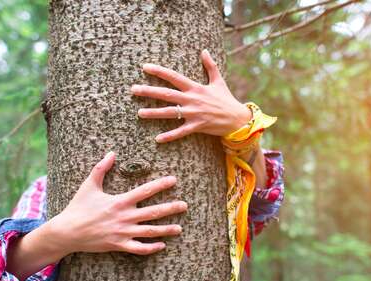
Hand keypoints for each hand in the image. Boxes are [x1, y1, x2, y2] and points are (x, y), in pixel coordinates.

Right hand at [49, 151, 186, 255]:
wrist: (67, 231)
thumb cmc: (78, 207)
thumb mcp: (89, 185)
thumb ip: (101, 168)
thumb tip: (112, 153)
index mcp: (119, 201)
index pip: (145, 191)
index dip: (161, 185)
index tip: (174, 180)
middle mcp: (124, 217)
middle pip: (153, 212)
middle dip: (170, 208)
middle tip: (185, 205)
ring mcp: (123, 232)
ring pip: (149, 231)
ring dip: (165, 230)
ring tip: (179, 228)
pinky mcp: (119, 245)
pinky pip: (138, 248)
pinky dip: (151, 248)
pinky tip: (162, 245)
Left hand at [131, 49, 252, 142]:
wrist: (237, 118)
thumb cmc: (226, 100)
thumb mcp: (218, 81)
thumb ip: (210, 66)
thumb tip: (204, 51)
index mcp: (195, 87)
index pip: (174, 77)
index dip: (159, 71)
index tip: (145, 67)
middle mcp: (192, 99)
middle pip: (166, 94)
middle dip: (149, 91)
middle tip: (133, 90)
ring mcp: (194, 113)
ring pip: (170, 113)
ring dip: (154, 113)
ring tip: (139, 113)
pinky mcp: (197, 126)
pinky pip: (181, 132)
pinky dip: (169, 136)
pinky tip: (157, 139)